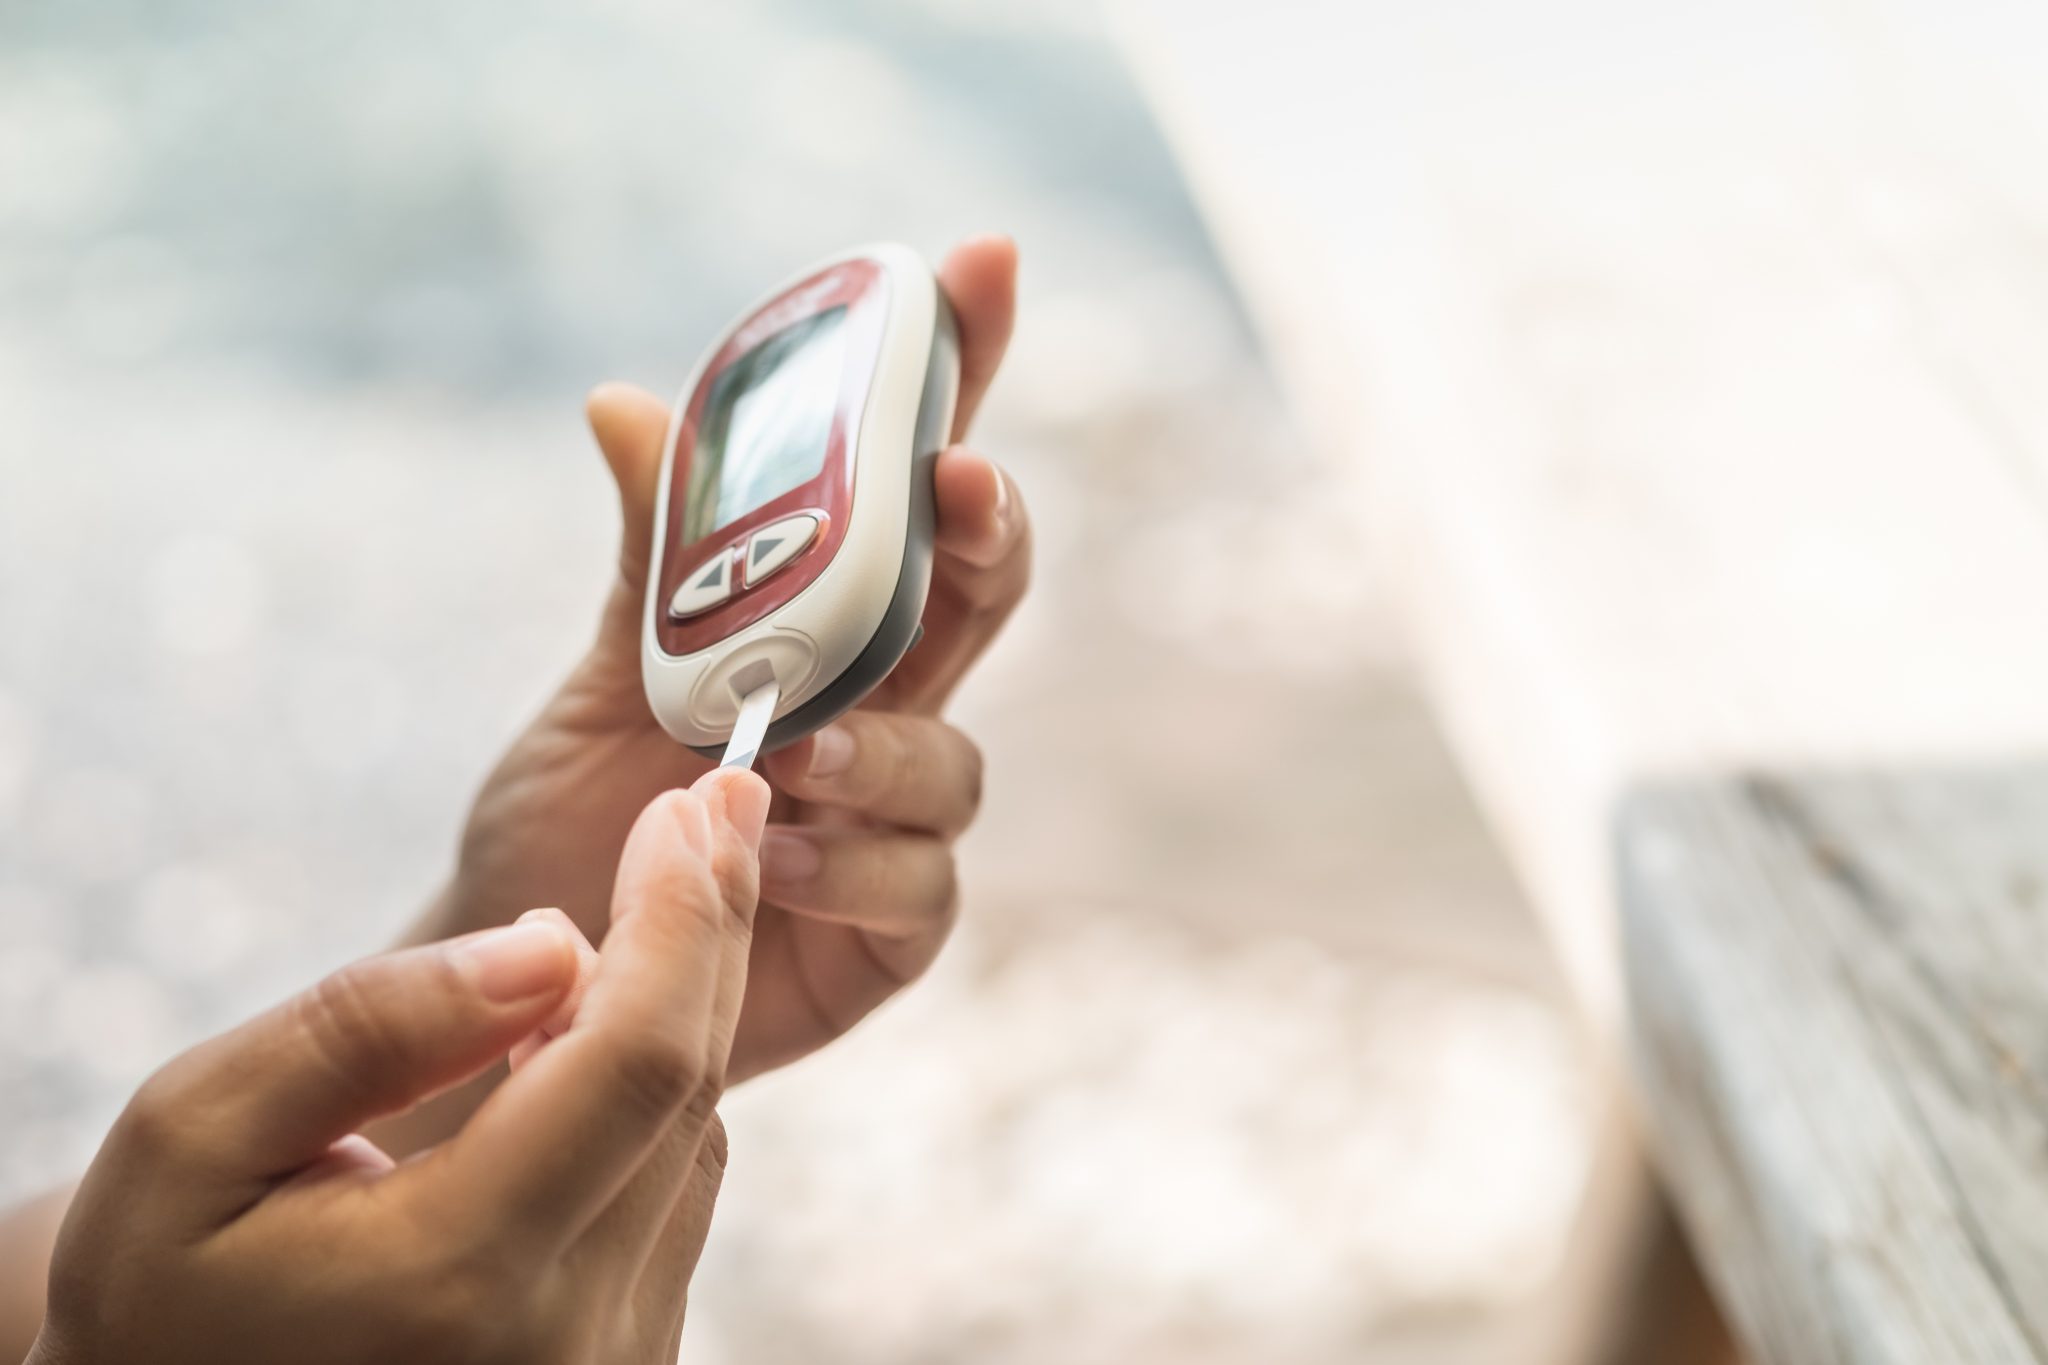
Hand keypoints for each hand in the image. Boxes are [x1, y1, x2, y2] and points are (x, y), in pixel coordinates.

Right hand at [30, 770, 768, 1364]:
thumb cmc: (162, 1293)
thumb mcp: (198, 1138)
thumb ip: (371, 1028)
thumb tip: (549, 941)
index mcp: (457, 1273)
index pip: (636, 1059)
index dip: (676, 917)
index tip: (683, 812)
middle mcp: (565, 1336)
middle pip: (687, 1088)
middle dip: (709, 929)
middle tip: (719, 809)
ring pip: (694, 1139)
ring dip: (683, 1008)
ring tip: (649, 899)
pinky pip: (672, 1200)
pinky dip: (653, 1095)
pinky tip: (594, 1031)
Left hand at [408, 236, 1030, 1094]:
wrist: (542, 981)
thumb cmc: (585, 821)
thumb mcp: (608, 681)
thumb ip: (652, 564)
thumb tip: (622, 403)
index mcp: (834, 629)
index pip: (913, 493)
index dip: (961, 379)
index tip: (984, 271)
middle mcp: (889, 711)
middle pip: (981, 595)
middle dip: (984, 529)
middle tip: (956, 481)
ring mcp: (900, 821)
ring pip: (956, 757)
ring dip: (886, 742)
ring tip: (791, 751)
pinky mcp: (892, 930)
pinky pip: (921, 883)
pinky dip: (856, 863)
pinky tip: (777, 857)